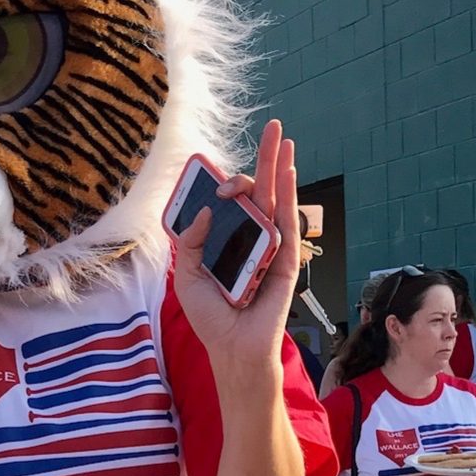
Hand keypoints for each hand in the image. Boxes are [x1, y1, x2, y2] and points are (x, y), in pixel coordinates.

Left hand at [171, 119, 299, 383]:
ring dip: (278, 165)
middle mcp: (250, 239)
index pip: (230, 203)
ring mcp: (269, 247)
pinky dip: (289, 193)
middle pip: (257, 192)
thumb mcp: (186, 277)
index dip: (224, 184)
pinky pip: (287, 221)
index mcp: (227, 241)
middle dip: (263, 159)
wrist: (232, 349)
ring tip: (282, 136)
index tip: (214, 181)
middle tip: (271, 126)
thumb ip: (189, 242)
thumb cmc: (210, 318)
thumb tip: (204, 209)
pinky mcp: (285, 259)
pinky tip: (289, 168)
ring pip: (275, 199)